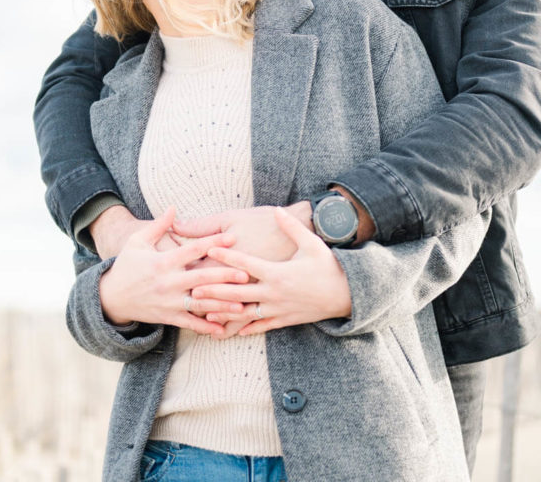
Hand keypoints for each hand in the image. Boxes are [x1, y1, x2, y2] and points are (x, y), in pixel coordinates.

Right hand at [98, 207, 249, 336]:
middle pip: (201, 277)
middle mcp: (168, 282)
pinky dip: (206, 327)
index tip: (233, 236)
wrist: (111, 298)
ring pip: (199, 303)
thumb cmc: (127, 265)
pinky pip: (190, 323)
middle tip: (246, 273)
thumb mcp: (138, 242)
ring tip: (242, 304)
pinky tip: (223, 329)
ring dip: (221, 304)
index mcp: (163, 261)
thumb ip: (158, 225)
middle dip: (224, 275)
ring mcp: (169, 302)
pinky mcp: (168, 317)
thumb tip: (173, 207)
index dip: (213, 241)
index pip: (193, 249)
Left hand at [191, 208, 351, 334]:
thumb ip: (292, 227)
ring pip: (244, 313)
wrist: (346, 293)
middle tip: (193, 289)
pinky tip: (229, 330)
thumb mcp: (311, 244)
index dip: (226, 257)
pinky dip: (244, 327)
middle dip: (214, 291)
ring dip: (223, 313)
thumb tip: (278, 210)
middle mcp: (274, 292)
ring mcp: (278, 308)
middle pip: (237, 292)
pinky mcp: (284, 319)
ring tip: (204, 313)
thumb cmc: (327, 265)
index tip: (210, 251)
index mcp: (277, 272)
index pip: (245, 264)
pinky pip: (260, 325)